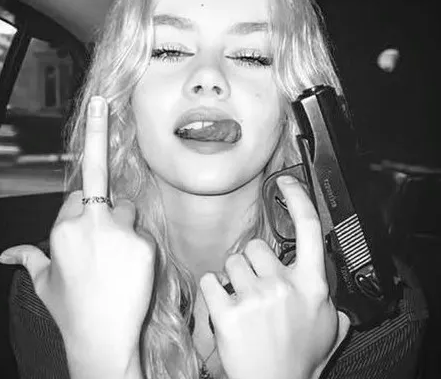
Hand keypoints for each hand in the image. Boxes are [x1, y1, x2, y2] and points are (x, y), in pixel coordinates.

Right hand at [0, 96, 154, 378]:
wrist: (102, 339)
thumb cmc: (72, 309)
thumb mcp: (44, 283)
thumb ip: (28, 259)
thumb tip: (7, 255)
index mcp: (62, 227)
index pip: (77, 195)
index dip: (82, 211)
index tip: (87, 206)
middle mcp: (89, 222)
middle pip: (102, 193)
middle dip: (103, 210)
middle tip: (102, 244)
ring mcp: (119, 230)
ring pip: (128, 208)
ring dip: (124, 226)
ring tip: (117, 261)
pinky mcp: (144, 242)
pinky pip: (144, 230)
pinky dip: (139, 244)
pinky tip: (131, 269)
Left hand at [200, 176, 350, 378]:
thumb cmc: (299, 360)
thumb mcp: (328, 328)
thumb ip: (330, 304)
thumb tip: (332, 293)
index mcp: (311, 285)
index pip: (309, 229)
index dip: (298, 198)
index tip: (287, 182)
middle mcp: (284, 286)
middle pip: (258, 246)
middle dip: (254, 263)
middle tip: (258, 288)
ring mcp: (255, 297)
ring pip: (232, 262)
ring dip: (234, 278)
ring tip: (243, 302)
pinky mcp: (227, 311)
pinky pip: (211, 280)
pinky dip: (213, 290)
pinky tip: (224, 306)